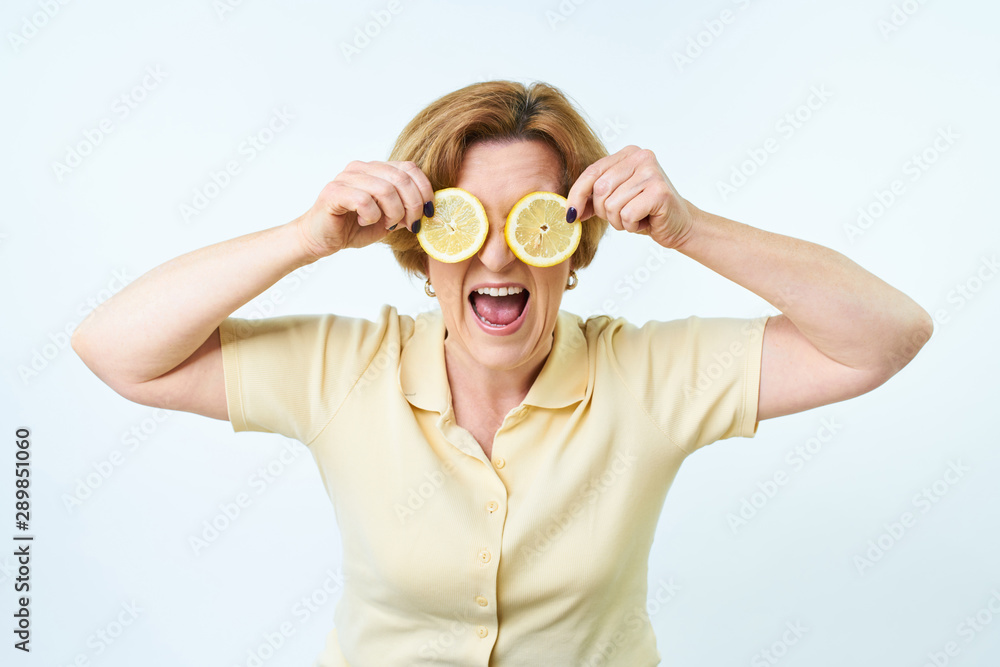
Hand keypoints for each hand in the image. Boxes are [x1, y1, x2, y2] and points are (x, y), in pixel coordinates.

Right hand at [295, 160, 433, 258]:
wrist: (321, 239)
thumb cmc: (354, 227)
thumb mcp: (389, 219)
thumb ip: (406, 209)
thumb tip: (428, 209)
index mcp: (377, 169)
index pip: (410, 168)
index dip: (425, 190)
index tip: (427, 213)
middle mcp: (362, 168)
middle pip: (401, 179)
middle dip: (412, 206)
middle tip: (410, 225)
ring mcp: (347, 177)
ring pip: (385, 190)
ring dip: (393, 213)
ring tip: (385, 225)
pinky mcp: (334, 192)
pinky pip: (364, 201)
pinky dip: (371, 217)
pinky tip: (363, 222)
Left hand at [566, 145, 695, 249]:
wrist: (678, 224)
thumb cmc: (645, 212)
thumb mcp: (614, 200)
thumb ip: (592, 198)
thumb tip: (568, 210)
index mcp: (627, 154)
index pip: (592, 172)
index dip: (577, 195)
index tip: (571, 215)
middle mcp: (640, 157)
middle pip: (600, 189)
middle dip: (604, 212)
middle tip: (621, 216)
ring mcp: (651, 172)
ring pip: (612, 205)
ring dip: (619, 221)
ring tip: (636, 218)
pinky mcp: (659, 191)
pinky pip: (627, 215)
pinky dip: (632, 226)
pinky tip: (645, 221)